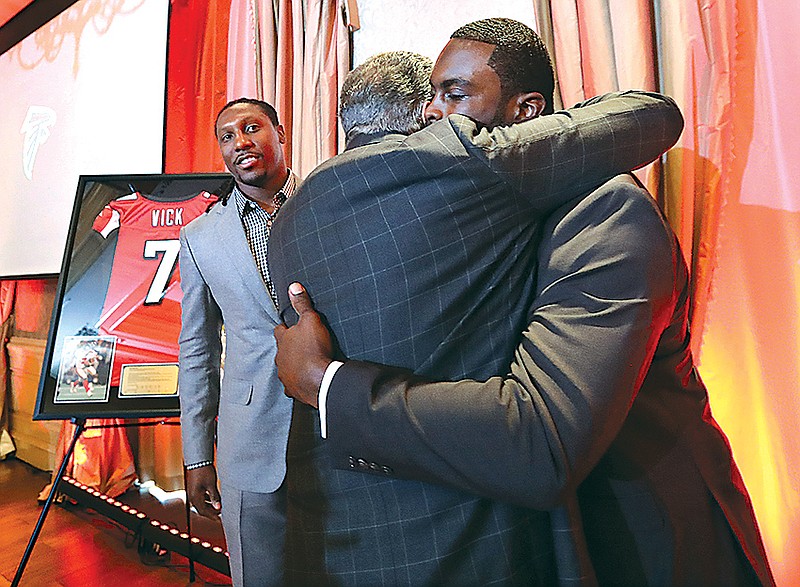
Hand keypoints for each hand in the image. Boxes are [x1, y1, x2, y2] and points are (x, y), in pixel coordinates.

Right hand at [185, 465, 220, 518]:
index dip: (213, 516)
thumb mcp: (211, 485)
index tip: (220, 520)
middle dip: (211, 513)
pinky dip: (207, 501)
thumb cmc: (204, 471)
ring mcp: (192, 493)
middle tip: (221, 515)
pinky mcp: (194, 489)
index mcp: (195, 497)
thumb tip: (218, 508)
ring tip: (219, 507)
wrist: (198, 461)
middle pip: (202, 509)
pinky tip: (214, 499)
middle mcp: (192, 497)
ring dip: (210, 507)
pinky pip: (200, 498)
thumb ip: (215, 497)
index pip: (204, 512)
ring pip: (201, 504)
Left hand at [273, 282, 334, 407]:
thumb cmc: (314, 350)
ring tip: (304, 364)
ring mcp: (285, 375)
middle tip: (300, 346)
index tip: (289, 326)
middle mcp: (280, 359)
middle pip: (282, 350)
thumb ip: (302, 304)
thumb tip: (294, 287)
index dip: (285, 327)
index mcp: (283, 341)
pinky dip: (298, 383)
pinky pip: (293, 385)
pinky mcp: (293, 390)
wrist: (320, 380)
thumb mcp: (311, 321)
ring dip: (293, 366)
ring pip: (286, 368)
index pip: (279, 330)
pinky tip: (305, 381)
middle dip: (289, 348)